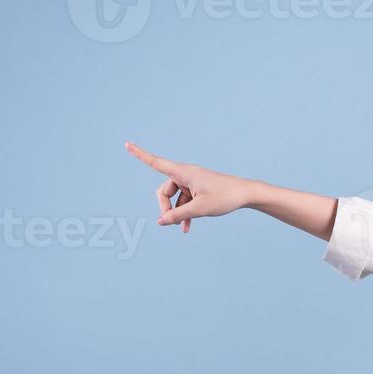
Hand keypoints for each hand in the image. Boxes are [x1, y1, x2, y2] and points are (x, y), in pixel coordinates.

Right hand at [124, 140, 256, 233]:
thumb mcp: (199, 209)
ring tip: (184, 229)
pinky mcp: (199, 189)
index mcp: (183, 172)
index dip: (140, 154)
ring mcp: (192, 182)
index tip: (127, 144)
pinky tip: (187, 228)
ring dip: (177, 213)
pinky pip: (186, 201)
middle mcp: (186, 174)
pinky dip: (185, 212)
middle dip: (166, 207)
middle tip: (171, 222)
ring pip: (176, 198)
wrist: (245, 194)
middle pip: (165, 190)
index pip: (156, 162)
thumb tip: (161, 221)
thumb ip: (177, 215)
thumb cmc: (224, 197)